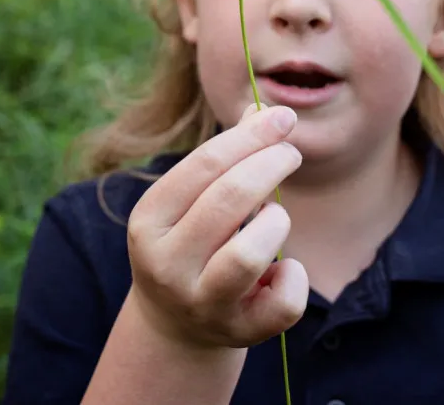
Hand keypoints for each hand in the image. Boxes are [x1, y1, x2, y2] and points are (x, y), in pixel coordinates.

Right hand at [126, 104, 307, 350]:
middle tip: (291, 154)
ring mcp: (200, 302)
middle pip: (230, 199)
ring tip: (277, 216)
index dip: (252, 137)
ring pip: (249, 254)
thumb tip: (263, 110)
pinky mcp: (237, 332)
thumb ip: (228, 153)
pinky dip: (294, 278)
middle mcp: (166, 263)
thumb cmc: (195, 238)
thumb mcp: (196, 196)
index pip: (206, 164)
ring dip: (277, 222)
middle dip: (271, 165)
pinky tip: (285, 268)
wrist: (177, 321)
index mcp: (149, 219)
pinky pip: (282, 304)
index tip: (284, 118)